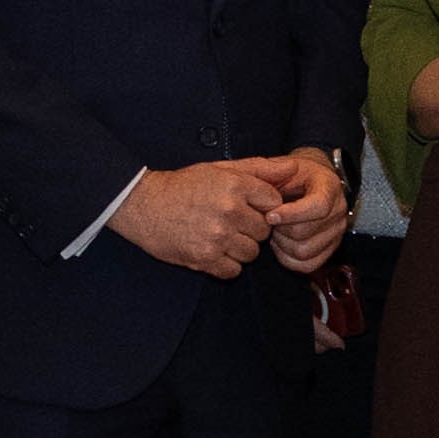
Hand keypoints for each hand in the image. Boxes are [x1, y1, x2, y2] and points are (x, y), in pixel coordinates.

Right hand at [114, 162, 279, 275]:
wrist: (144, 205)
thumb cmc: (184, 185)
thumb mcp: (221, 169)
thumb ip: (260, 168)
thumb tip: (294, 168)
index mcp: (235, 185)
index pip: (274, 203)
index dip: (263, 206)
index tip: (247, 206)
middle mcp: (228, 211)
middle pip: (264, 231)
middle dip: (252, 228)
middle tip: (230, 221)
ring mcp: (217, 237)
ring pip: (251, 253)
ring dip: (240, 247)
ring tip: (220, 235)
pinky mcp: (204, 258)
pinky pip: (233, 270)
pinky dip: (226, 264)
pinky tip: (212, 249)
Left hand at [260, 149, 349, 273]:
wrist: (308, 182)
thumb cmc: (292, 176)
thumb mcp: (282, 167)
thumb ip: (272, 175)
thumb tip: (269, 196)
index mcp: (329, 187)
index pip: (318, 206)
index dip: (291, 214)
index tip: (270, 215)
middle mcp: (338, 211)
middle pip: (305, 232)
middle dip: (280, 228)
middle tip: (269, 220)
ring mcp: (336, 233)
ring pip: (304, 252)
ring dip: (282, 244)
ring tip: (275, 231)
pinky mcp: (330, 250)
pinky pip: (307, 265)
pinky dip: (288, 258)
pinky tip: (282, 243)